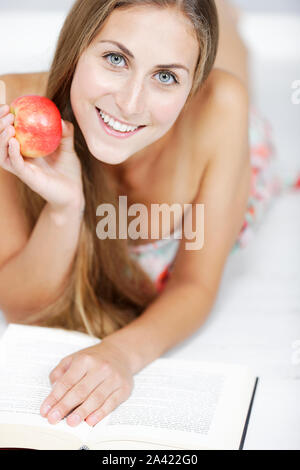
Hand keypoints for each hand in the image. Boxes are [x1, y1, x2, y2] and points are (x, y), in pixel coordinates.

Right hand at [0, 79, 84, 209]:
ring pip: (2, 152)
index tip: (7, 101)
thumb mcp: (68, 148)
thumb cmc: (68, 171)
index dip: (3, 115)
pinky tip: (12, 140)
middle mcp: (20, 157)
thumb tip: (61, 119)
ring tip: (7, 124)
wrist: (74, 194)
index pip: (8, 129)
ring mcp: (22, 168)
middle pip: (0, 139)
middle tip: (7, 112)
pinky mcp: (27, 178)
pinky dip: (11, 152)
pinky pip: (15, 164)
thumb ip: (65, 133)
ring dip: (0, 137)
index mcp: (26, 148)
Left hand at [40, 340, 133, 426]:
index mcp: (85, 360)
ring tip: (70, 422)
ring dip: (82, 412)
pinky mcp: (123, 388)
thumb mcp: (74, 358)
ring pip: (96, 398)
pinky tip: (90, 420)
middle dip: (65, 407)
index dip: (54, 397)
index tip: (45, 410)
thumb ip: (60, 372)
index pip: (67, 381)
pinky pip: (111, 403)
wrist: (121, 353)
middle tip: (53, 419)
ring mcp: (113, 378)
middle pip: (80, 391)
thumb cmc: (94, 359)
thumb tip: (53, 390)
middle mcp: (100, 368)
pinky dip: (100, 413)